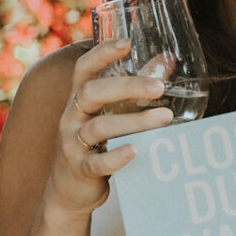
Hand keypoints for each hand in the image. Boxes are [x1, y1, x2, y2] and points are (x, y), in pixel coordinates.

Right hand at [44, 37, 173, 217]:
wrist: (68, 192)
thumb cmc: (94, 146)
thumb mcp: (109, 114)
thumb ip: (135, 89)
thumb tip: (166, 61)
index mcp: (78, 100)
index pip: (84, 68)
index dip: (102, 53)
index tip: (126, 42)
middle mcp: (71, 117)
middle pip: (92, 93)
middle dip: (127, 86)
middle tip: (159, 87)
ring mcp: (72, 144)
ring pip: (99, 127)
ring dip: (134, 121)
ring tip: (166, 118)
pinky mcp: (80, 170)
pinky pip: (96, 162)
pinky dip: (116, 156)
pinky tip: (136, 151)